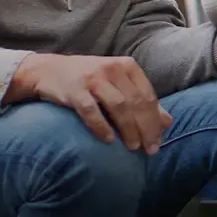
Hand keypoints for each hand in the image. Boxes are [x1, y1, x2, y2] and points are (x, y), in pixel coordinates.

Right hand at [6, 54, 172, 153]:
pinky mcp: (74, 89)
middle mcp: (112, 69)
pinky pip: (91, 110)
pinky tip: (108, 140)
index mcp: (127, 66)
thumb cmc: (89, 79)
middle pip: (136, 102)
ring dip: (128, 129)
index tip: (158, 141)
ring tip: (133, 147)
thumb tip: (168, 122)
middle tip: (150, 150)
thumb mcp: (118, 84)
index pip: (148, 96)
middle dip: (146, 128)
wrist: (48, 70)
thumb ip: (142, 101)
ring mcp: (92, 78)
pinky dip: (101, 126)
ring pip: (118, 106)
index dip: (155, 121)